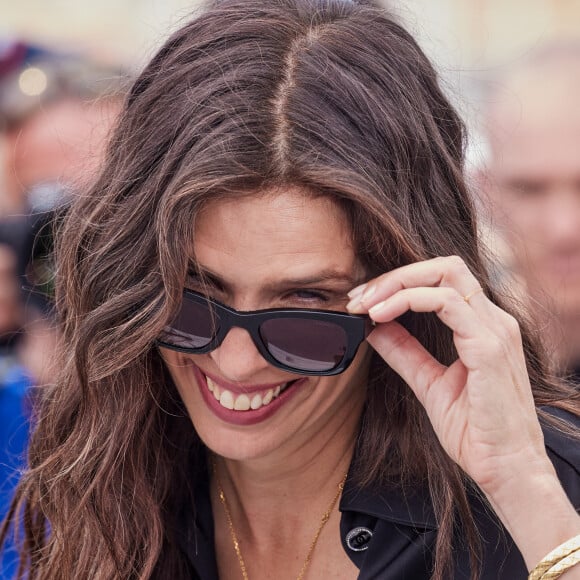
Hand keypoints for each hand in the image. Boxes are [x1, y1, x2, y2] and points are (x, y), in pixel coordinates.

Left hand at [346, 255, 550, 495]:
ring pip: (445, 275)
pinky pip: (447, 304)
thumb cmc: (475, 430)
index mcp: (481, 326)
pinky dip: (408, 301)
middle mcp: (492, 320)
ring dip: (396, 284)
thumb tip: (374, 328)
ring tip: (365, 305)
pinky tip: (381, 317)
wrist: (506, 469)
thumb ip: (404, 352)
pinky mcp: (489, 347)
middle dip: (395, 276)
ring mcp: (494, 330)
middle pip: (443, 267)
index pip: (440, 280)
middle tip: (359, 297)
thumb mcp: (429, 383)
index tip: (362, 301)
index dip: (398, 282)